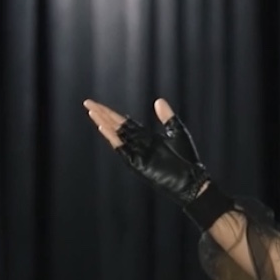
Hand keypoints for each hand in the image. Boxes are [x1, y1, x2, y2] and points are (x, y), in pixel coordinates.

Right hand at [84, 97, 209, 207]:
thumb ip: (167, 117)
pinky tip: (103, 127)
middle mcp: (139, 144)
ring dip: (104, 122)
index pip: (125, 122)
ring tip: (92, 111)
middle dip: (103, 114)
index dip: (111, 113)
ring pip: (116, 135)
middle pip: (117, 126)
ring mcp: (137, 153)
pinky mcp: (137, 163)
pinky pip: (122, 148)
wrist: (192, 180)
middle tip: (88, 103)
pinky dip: (113, 137)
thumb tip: (158, 100)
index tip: (97, 104)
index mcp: (147, 137)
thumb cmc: (187, 158)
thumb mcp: (177, 132)